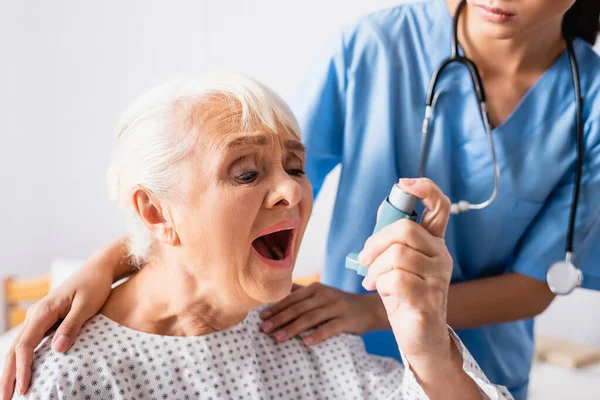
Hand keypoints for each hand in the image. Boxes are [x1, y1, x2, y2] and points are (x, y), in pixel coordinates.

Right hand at [1, 253, 114, 398]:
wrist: (98, 269)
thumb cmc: (95, 285)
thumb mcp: (87, 305)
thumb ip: (72, 326)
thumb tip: (57, 350)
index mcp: (43, 311)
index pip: (25, 345)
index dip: (22, 369)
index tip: (24, 389)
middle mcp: (36, 314)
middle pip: (15, 348)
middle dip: (8, 375)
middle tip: (5, 399)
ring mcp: (39, 317)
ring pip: (19, 346)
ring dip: (12, 368)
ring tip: (10, 391)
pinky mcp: (46, 319)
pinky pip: (29, 342)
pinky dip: (22, 358)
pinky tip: (24, 371)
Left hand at [259, 283, 387, 344]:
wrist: (370, 308)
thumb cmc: (341, 303)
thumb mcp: (322, 294)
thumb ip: (302, 293)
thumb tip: (280, 292)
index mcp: (316, 288)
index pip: (292, 298)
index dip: (276, 308)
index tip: (261, 318)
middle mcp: (324, 295)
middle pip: (298, 308)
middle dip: (279, 319)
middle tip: (264, 329)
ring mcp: (336, 307)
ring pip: (310, 318)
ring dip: (292, 328)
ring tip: (278, 338)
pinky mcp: (346, 320)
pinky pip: (329, 328)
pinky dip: (317, 335)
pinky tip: (306, 343)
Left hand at [360, 178, 453, 373]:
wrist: (419, 336)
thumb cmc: (405, 296)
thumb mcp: (397, 263)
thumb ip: (393, 238)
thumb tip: (386, 206)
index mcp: (434, 243)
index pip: (440, 207)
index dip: (424, 189)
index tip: (403, 184)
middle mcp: (441, 256)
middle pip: (405, 229)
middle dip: (376, 242)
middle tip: (365, 259)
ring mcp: (438, 278)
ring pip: (397, 255)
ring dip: (376, 268)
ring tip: (372, 281)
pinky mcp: (428, 299)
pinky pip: (395, 279)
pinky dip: (380, 285)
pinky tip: (382, 293)